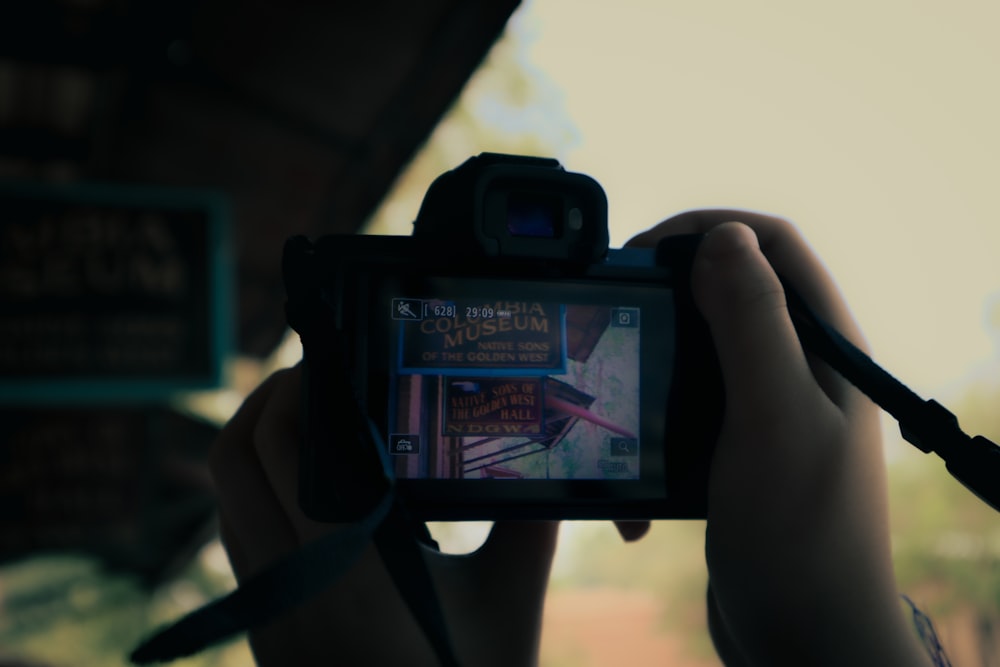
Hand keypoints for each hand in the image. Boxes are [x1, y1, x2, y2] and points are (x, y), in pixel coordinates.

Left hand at [209, 365, 558, 666]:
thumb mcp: (509, 603)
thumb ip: (527, 525)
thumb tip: (547, 463)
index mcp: (344, 569)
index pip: (279, 451)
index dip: (293, 388)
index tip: (329, 357)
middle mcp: (287, 585)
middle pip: (230, 462)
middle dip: (263, 400)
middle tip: (315, 373)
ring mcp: (267, 611)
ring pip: (225, 500)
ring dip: (256, 445)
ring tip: (313, 415)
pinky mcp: (267, 628)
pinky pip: (238, 538)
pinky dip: (257, 491)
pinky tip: (313, 485)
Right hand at [628, 211, 929, 665]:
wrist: (802, 639)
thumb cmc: (800, 536)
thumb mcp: (774, 419)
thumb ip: (753, 324)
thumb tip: (723, 235)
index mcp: (824, 347)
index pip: (773, 244)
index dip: (708, 228)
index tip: (640, 251)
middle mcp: (799, 369)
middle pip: (728, 291)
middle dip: (665, 295)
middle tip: (610, 313)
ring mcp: (766, 412)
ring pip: (698, 352)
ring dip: (650, 367)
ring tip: (607, 389)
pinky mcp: (734, 452)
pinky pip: (684, 414)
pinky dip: (651, 431)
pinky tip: (631, 483)